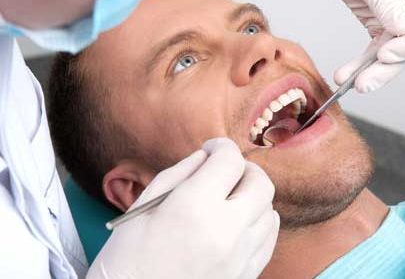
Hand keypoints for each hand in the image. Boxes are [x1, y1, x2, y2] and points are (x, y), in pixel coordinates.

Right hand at [87, 138, 279, 278]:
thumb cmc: (126, 256)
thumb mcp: (145, 205)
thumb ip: (181, 173)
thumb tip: (207, 158)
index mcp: (194, 207)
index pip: (229, 161)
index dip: (221, 147)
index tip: (211, 149)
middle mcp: (225, 231)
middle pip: (261, 183)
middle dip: (244, 168)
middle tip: (225, 169)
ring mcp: (240, 258)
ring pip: (269, 211)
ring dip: (253, 196)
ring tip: (231, 197)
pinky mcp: (245, 276)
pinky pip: (269, 239)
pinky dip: (259, 222)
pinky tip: (239, 221)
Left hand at [299, 0, 404, 92]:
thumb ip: (388, 2)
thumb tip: (404, 28)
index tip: (386, 54)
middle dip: (388, 66)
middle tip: (365, 82)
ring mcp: (399, 16)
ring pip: (393, 52)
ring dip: (372, 71)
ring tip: (352, 84)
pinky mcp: (381, 25)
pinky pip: (375, 50)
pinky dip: (360, 64)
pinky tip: (346, 74)